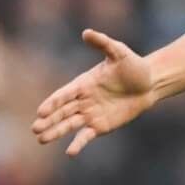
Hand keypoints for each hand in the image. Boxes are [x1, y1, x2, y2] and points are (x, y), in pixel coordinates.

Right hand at [32, 29, 156, 155]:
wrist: (150, 83)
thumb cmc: (134, 66)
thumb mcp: (119, 52)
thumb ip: (103, 43)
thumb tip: (86, 32)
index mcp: (83, 83)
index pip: (64, 94)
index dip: (53, 102)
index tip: (41, 111)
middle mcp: (83, 100)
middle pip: (62, 111)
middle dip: (49, 120)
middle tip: (35, 128)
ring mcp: (90, 114)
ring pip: (69, 124)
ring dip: (55, 132)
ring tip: (41, 139)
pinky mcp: (101, 126)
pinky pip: (86, 135)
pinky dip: (78, 143)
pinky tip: (70, 152)